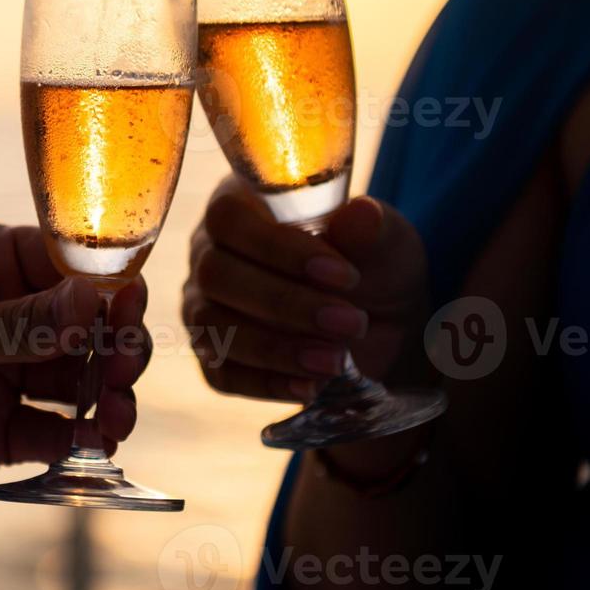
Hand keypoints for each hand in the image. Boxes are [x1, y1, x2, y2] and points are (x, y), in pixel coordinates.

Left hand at [0, 222, 148, 522]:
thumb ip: (20, 323)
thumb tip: (95, 299)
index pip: (64, 262)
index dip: (105, 286)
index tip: (130, 311)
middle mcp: (0, 313)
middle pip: (84, 323)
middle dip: (113, 344)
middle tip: (124, 371)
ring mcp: (0, 373)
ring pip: (77, 378)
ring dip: (106, 394)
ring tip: (116, 417)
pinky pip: (54, 431)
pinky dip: (80, 439)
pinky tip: (95, 446)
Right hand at [182, 175, 429, 402]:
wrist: (382, 325)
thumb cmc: (373, 266)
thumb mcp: (386, 243)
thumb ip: (370, 230)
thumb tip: (360, 214)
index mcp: (241, 204)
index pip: (229, 217)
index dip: (278, 247)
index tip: (343, 275)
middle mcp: (209, 251)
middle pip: (215, 274)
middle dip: (285, 303)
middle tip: (351, 323)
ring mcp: (203, 305)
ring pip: (212, 326)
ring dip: (276, 348)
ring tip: (336, 361)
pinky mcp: (213, 355)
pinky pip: (221, 373)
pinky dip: (266, 383)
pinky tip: (310, 385)